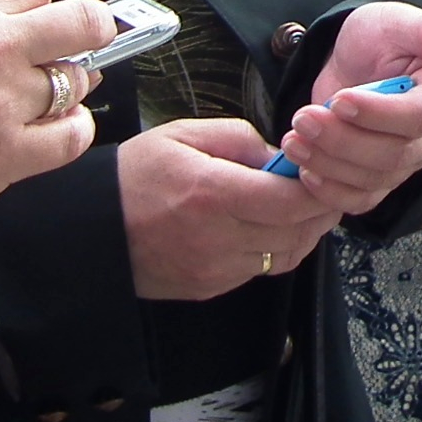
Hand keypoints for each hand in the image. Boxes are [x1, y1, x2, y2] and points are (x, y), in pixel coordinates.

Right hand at [0, 0, 115, 246]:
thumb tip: (13, 19)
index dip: (33, 7)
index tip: (28, 24)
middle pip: (82, 22)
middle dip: (90, 29)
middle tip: (87, 42)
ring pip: (75, 82)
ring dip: (67, 87)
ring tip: (48, 96)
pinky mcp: (2, 157)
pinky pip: (70, 136)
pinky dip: (70, 130)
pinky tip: (53, 130)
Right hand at [119, 119, 339, 298]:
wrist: (92, 227)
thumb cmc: (137, 174)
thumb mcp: (185, 134)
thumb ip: (242, 139)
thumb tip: (280, 158)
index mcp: (212, 194)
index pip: (290, 201)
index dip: (319, 188)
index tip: (326, 170)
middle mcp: (217, 238)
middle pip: (296, 232)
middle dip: (321, 210)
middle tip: (329, 186)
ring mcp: (214, 270)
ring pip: (285, 256)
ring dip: (304, 232)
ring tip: (306, 206)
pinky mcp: (209, 287)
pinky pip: (260, 270)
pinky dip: (278, 249)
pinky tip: (274, 227)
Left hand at [275, 3, 421, 215]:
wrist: (354, 60)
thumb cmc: (379, 37)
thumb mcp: (398, 23)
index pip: (420, 116)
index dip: (379, 114)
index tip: (339, 99)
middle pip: (393, 154)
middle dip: (343, 140)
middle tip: (302, 118)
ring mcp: (408, 162)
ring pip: (373, 180)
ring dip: (329, 164)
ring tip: (293, 139)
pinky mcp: (381, 180)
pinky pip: (360, 200)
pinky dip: (331, 193)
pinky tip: (305, 171)